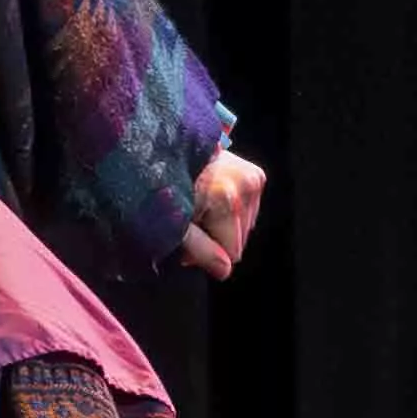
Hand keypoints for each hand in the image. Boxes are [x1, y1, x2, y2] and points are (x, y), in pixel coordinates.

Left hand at [176, 148, 268, 278]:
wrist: (163, 146)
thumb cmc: (161, 184)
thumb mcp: (174, 224)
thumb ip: (201, 250)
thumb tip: (225, 271)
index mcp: (227, 200)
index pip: (232, 252)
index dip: (208, 253)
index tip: (186, 240)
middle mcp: (246, 187)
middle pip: (241, 240)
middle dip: (216, 237)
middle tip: (191, 221)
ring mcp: (253, 178)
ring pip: (246, 226)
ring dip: (223, 223)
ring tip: (199, 205)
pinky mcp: (255, 174)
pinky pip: (249, 210)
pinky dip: (231, 208)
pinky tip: (212, 195)